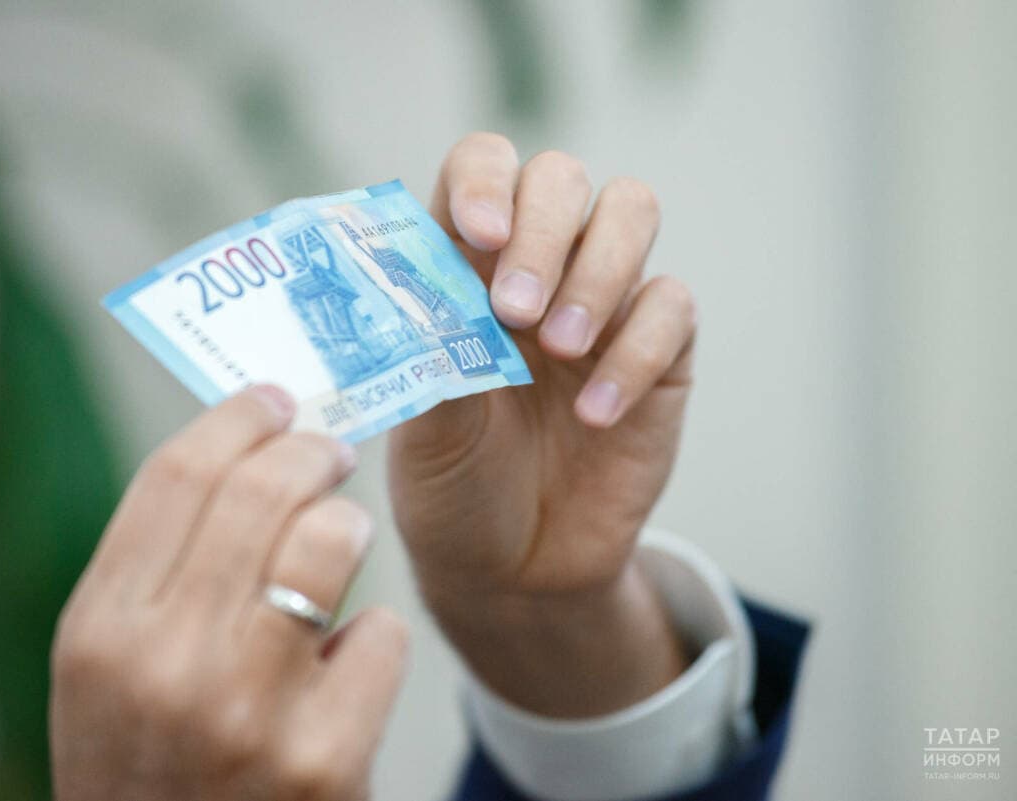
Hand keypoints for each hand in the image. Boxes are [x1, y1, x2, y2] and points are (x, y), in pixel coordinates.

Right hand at [51, 387, 406, 800]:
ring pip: (330, 543)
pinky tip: (349, 663)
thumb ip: (157, 566)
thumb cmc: (146, 763)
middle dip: (309, 451)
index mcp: (99, 631)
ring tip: (342, 536)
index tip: (271, 399)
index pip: (178, 474)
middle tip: (328, 449)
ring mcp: (247, 715)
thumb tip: (246, 448)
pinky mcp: (324, 763)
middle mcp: (165, 666)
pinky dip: (376, 638)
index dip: (237, 418)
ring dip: (347, 525)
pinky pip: (383, 638)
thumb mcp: (109, 668)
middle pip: (262, 492)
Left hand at [389, 133, 695, 717]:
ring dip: (597, 271)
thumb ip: (438, 350)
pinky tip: (594, 416)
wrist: (513, 572)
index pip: (480, 167)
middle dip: (544, 229)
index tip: (479, 235)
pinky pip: (670, 306)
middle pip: (560, 177)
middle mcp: (534, 267)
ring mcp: (600, 304)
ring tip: (559, 348)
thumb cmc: (451, 489)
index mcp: (462, 267)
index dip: (484, 180)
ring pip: (630, 211)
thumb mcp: (424, 427)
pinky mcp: (659, 351)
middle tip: (514, 311)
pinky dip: (634, 354)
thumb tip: (447, 285)